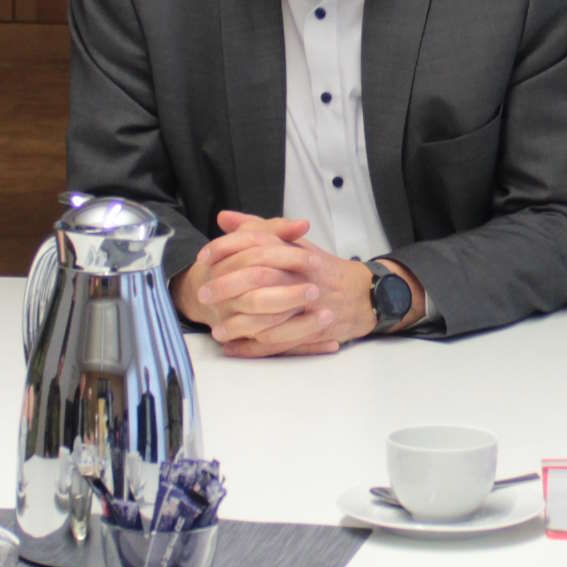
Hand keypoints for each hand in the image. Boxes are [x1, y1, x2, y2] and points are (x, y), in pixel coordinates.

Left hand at [181, 212, 378, 356]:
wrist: (362, 295)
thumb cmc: (322, 269)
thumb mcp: (294, 244)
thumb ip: (259, 229)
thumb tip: (224, 218)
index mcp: (297, 253)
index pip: (256, 245)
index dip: (226, 249)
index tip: (204, 258)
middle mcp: (303, 277)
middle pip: (259, 278)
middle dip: (227, 287)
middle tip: (204, 294)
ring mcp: (309, 306)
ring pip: (269, 316)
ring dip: (238, 324)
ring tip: (216, 329)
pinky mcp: (312, 330)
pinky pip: (279, 342)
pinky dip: (254, 347)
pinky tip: (233, 347)